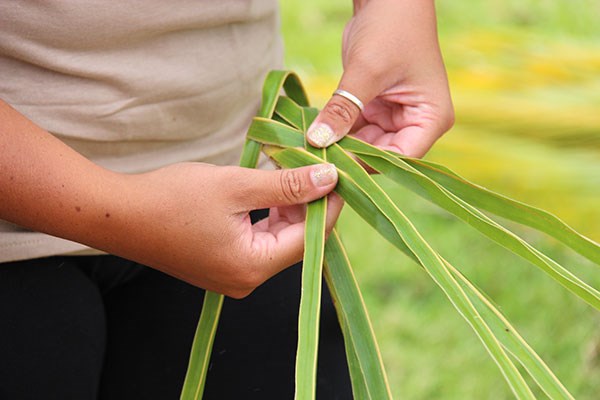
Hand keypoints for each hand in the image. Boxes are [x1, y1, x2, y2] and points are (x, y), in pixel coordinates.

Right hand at [0, 100, 341, 298]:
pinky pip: (258, 239)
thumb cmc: (173, 198)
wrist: (117, 214)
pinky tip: (268, 188)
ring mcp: (233, 274)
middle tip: (314, 165)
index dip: (328, 204)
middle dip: (307, 202)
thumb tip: (330, 178)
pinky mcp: (221, 263)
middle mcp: (247, 279)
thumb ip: (286, 185)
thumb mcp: (236, 186)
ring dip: (287, 205)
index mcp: (253, 266)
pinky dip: (267, 214)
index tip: (339, 172)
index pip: (310, 238)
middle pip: (295, 240)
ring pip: (277, 238)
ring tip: (291, 170)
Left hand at [306, 0, 453, 157]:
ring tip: (311, 154)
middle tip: (316, 165)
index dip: (367, 167)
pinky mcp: (376, 109)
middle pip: (381, 155)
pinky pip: (355, 130)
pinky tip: (314, 139)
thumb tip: (317, 142)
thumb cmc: (390, 28)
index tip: (333, 171)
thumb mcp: (365, 71)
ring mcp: (396, 117)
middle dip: (350, 158)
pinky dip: (336, 132)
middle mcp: (417, 123)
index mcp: (431, 119)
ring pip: (364, 145)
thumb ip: (343, 109)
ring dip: (340, 147)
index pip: (400, 159)